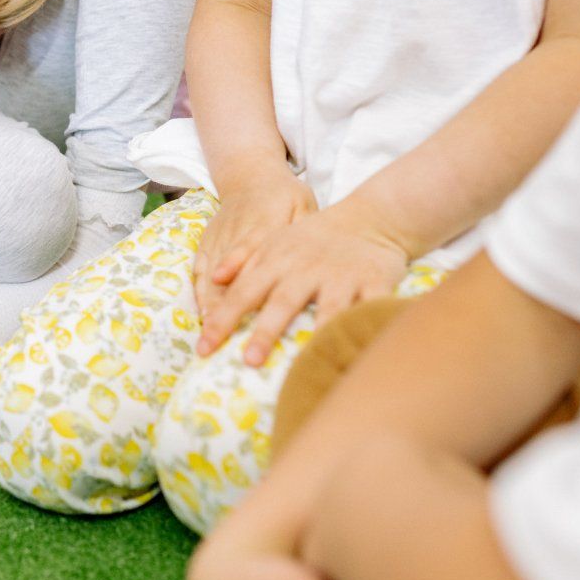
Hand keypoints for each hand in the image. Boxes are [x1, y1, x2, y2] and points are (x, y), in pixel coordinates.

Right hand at [195, 166, 315, 328]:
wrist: (250, 175)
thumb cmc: (286, 197)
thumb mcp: (304, 206)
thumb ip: (307, 234)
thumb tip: (316, 268)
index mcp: (266, 221)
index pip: (252, 250)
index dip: (242, 274)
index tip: (237, 301)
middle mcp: (237, 232)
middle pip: (227, 273)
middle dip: (223, 307)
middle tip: (218, 337)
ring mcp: (218, 238)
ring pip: (210, 275)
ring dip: (209, 306)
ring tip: (208, 335)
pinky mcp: (207, 242)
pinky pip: (199, 270)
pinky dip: (200, 294)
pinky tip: (203, 317)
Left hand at [199, 203, 409, 365]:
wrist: (371, 218)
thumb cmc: (315, 238)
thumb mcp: (275, 241)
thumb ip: (243, 259)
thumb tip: (213, 278)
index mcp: (278, 260)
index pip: (244, 292)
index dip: (223, 319)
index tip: (204, 347)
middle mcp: (307, 269)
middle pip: (283, 302)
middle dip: (265, 331)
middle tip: (249, 361)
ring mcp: (342, 276)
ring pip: (329, 308)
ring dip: (318, 332)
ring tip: (309, 361)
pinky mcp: (375, 282)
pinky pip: (372, 306)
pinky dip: (368, 323)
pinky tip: (359, 344)